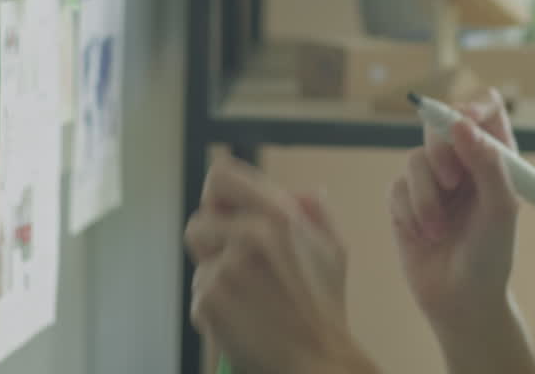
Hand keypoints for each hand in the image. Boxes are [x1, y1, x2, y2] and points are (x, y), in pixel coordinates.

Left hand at [185, 151, 370, 373]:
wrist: (317, 361)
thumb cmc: (326, 309)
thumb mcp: (334, 250)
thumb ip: (316, 212)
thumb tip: (300, 192)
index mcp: (279, 214)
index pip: (219, 178)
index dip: (220, 198)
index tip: (228, 215)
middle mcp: (249, 235)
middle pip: (199, 222)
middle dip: (214, 244)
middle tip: (240, 266)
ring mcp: (226, 268)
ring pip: (201, 263)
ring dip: (216, 277)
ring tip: (249, 298)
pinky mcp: (210, 300)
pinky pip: (199, 294)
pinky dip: (215, 308)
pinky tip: (243, 320)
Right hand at [388, 88, 520, 333]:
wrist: (460, 300)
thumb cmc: (490, 255)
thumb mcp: (500, 209)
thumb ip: (487, 163)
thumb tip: (463, 123)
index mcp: (495, 158)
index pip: (486, 111)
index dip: (473, 107)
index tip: (463, 121)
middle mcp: (463, 163)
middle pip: (442, 124)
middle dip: (442, 151)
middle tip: (451, 182)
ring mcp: (432, 180)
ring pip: (415, 158)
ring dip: (426, 197)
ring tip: (439, 229)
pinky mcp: (405, 200)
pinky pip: (396, 186)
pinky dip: (410, 212)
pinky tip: (424, 235)